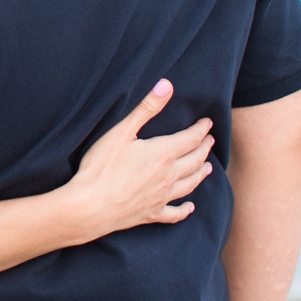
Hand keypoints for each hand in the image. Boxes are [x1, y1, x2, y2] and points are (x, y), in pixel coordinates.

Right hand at [64, 79, 213, 239]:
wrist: (90, 206)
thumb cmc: (101, 167)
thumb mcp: (121, 131)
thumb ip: (146, 108)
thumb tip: (167, 85)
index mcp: (162, 153)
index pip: (190, 139)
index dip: (201, 129)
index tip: (207, 123)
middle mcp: (168, 176)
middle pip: (194, 160)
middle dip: (204, 148)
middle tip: (210, 141)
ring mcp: (161, 197)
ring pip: (189, 184)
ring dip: (200, 174)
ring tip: (208, 167)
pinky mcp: (151, 214)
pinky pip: (175, 213)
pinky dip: (185, 209)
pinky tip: (189, 207)